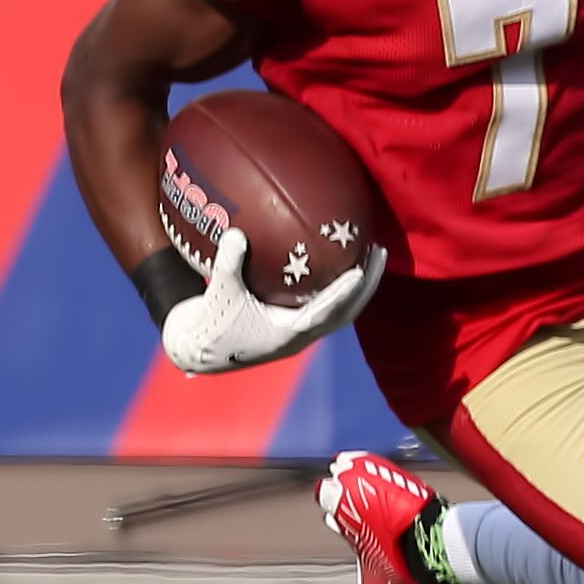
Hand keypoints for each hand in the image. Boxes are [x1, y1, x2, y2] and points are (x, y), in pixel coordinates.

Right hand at [160, 228, 385, 373]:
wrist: (204, 349)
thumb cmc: (213, 324)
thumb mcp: (219, 293)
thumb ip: (227, 265)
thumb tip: (237, 234)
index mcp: (288, 334)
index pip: (325, 314)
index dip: (344, 294)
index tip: (360, 271)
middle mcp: (302, 336)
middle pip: (346, 312)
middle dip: (366, 284)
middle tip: (380, 252)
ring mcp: (302, 332)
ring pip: (342, 310)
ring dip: (360, 286)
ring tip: (372, 254)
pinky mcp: (297, 326)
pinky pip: (328, 304)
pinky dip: (340, 285)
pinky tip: (342, 260)